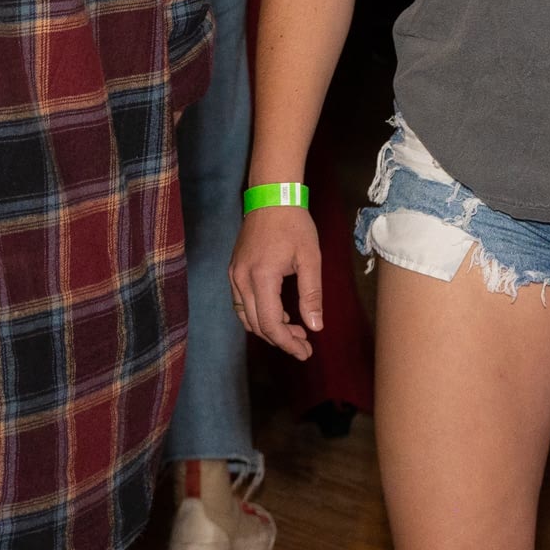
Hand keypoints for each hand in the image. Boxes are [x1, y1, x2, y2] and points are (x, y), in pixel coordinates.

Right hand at [232, 194, 323, 360]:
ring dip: (269, 329)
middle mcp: (241, 280)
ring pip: (246, 317)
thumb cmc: (294, 225)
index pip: (270, 324)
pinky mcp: (234, 271)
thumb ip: (311, 295)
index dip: (287, 343)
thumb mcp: (310, 259)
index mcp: (261, 277)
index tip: (306, 352)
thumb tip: (316, 327)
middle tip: (305, 344)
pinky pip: (242, 304)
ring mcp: (234, 275)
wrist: (271, 197)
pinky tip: (280, 313)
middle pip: (256, 325)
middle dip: (281, 339)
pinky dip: (259, 315)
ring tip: (295, 329)